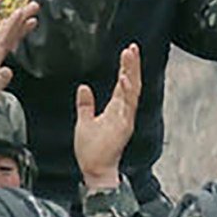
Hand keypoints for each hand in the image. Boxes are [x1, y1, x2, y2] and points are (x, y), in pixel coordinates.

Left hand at [72, 48, 144, 190]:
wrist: (94, 169)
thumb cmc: (91, 150)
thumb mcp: (84, 121)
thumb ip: (86, 105)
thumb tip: (83, 87)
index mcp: (116, 110)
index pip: (123, 84)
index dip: (126, 68)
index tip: (127, 52)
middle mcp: (124, 112)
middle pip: (131, 84)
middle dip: (132, 65)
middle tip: (133, 47)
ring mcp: (125, 119)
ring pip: (132, 92)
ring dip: (131, 73)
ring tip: (130, 56)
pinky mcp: (123, 127)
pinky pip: (127, 106)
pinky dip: (127, 92)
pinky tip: (125, 79)